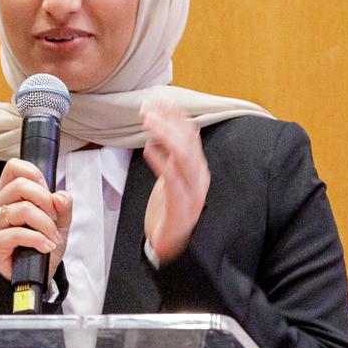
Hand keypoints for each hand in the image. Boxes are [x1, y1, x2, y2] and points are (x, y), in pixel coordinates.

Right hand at [0, 158, 73, 284]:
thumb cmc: (41, 246)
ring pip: (22, 209)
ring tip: (51, 238)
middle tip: (53, 219)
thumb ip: (62, 205)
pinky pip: (18, 233)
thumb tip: (59, 197)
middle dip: (46, 202)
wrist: (35, 275)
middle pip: (21, 185)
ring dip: (45, 225)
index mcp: (7, 195)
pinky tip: (45, 246)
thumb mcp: (58, 221)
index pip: (14, 168)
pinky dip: (38, 239)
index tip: (48, 195)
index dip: (35, 175)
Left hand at [140, 102, 209, 262]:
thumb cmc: (170, 211)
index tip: (161, 100)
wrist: (172, 247)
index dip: (177, 116)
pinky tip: (148, 149)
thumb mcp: (172, 178)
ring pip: (183, 158)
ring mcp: (192, 194)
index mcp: (198, 171)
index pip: (191, 136)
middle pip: (188, 144)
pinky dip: (161, 163)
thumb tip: (173, 128)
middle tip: (148, 109)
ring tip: (148, 123)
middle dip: (170, 123)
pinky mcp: (181, 208)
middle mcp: (199, 180)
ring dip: (165, 137)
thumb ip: (173, 156)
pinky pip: (173, 182)